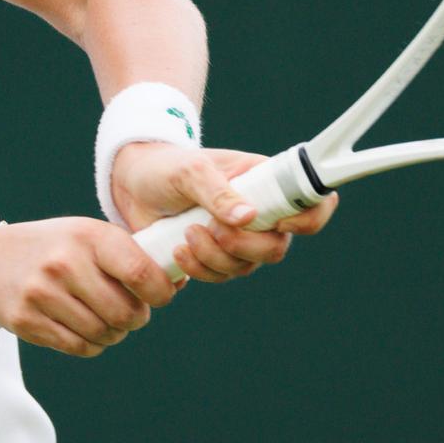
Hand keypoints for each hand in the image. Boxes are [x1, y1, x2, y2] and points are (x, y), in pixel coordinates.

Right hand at [0, 218, 177, 357]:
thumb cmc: (53, 248)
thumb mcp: (87, 235)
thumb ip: (128, 255)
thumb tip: (181, 280)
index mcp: (88, 236)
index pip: (141, 271)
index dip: (161, 292)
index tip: (161, 296)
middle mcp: (66, 263)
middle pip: (126, 313)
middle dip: (136, 318)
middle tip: (131, 313)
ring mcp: (44, 293)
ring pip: (104, 334)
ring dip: (113, 334)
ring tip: (105, 320)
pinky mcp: (28, 320)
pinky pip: (80, 347)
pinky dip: (92, 345)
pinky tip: (85, 329)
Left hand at [110, 144, 338, 283]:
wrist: (132, 184)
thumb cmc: (167, 166)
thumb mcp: (190, 170)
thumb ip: (218, 191)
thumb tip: (249, 217)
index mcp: (265, 181)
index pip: (311, 202)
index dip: (308, 219)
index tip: (280, 224)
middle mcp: (259, 212)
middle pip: (277, 247)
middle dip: (245, 246)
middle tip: (212, 228)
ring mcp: (238, 237)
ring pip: (247, 265)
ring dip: (216, 257)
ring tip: (186, 233)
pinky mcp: (215, 255)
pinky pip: (221, 275)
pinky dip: (200, 269)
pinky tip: (178, 251)